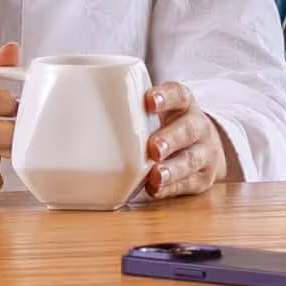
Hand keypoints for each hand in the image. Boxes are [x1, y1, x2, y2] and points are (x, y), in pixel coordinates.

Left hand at [131, 80, 232, 204]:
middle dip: (170, 139)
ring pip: (191, 160)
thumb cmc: (169, 127)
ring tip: (156, 176)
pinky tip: (155, 190)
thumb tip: (79, 108)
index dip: (165, 97)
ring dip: (172, 169)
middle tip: (154, 148)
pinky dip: (171, 188)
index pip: (178, 95)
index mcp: (184, 105)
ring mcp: (204, 153)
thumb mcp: (160, 113)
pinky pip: (188, 184)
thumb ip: (134, 110)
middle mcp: (198, 127)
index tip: (148, 101)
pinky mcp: (202, 178)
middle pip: (188, 130)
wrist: (206, 148)